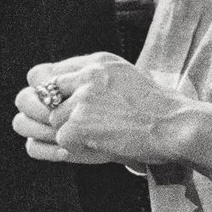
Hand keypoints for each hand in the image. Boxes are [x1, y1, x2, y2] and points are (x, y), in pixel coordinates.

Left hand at [14, 52, 190, 166]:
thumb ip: (94, 79)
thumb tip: (60, 90)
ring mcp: (81, 100)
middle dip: (36, 110)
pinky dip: (71, 149)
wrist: (174, 125)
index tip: (49, 102)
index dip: (44, 91)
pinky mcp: (78, 125)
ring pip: (48, 120)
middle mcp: (86, 76)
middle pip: (37, 93)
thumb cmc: (158, 108)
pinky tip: (89, 147)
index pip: (47, 72)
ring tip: (71, 136)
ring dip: (56, 132)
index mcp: (97, 62)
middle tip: (41, 121)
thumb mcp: (126, 78)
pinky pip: (60, 141)